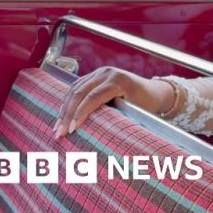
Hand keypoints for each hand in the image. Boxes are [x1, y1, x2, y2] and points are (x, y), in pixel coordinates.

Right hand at [53, 66, 170, 137]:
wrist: (155, 91)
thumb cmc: (148, 104)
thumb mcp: (136, 113)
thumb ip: (118, 121)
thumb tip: (99, 140)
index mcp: (118, 80)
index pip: (92, 97)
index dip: (79, 114)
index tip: (71, 130)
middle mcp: (107, 73)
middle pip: (79, 92)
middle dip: (67, 114)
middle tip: (59, 132)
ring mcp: (100, 72)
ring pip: (74, 89)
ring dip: (64, 109)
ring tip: (57, 127)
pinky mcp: (95, 75)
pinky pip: (77, 87)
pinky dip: (68, 101)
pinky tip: (62, 115)